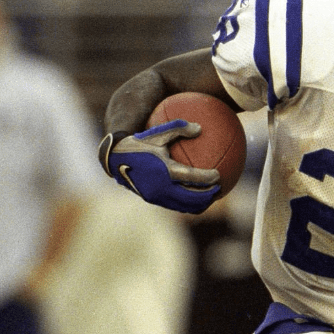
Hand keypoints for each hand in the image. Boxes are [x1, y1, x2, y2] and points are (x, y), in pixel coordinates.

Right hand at [99, 120, 219, 213]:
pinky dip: (187, 204)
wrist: (113, 158)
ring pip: (184, 206)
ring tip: (211, 197)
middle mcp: (162, 187)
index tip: (219, 175)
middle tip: (220, 189)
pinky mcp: (152, 200)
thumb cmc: (138, 143)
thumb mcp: (158, 133)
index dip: (208, 178)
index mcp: (165, 171)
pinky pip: (174, 205)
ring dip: (199, 203)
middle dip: (208, 195)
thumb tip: (200, 128)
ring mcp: (156, 196)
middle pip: (191, 198)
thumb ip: (179, 128)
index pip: (193, 177)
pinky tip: (194, 197)